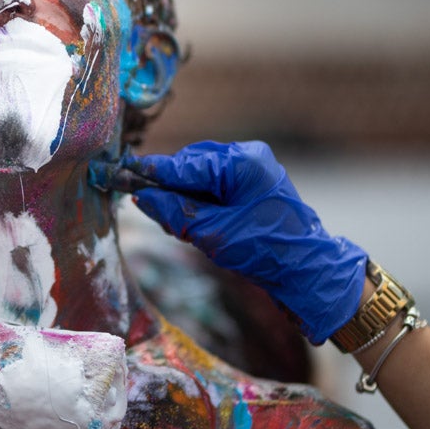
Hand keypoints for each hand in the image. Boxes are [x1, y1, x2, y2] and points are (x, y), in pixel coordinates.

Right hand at [124, 140, 366, 343]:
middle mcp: (247, 157)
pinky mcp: (252, 184)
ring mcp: (252, 169)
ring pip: (200, 176)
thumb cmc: (266, 251)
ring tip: (180, 225)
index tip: (121, 172)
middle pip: (191, 165)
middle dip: (170, 188)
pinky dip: (199, 201)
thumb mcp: (215, 234)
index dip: (152, 172)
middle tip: (154, 211)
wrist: (308, 271)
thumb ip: (176, 212)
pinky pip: (214, 185)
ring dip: (184, 197)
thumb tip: (143, 197)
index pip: (186, 164)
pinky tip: (196, 222)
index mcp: (242, 162)